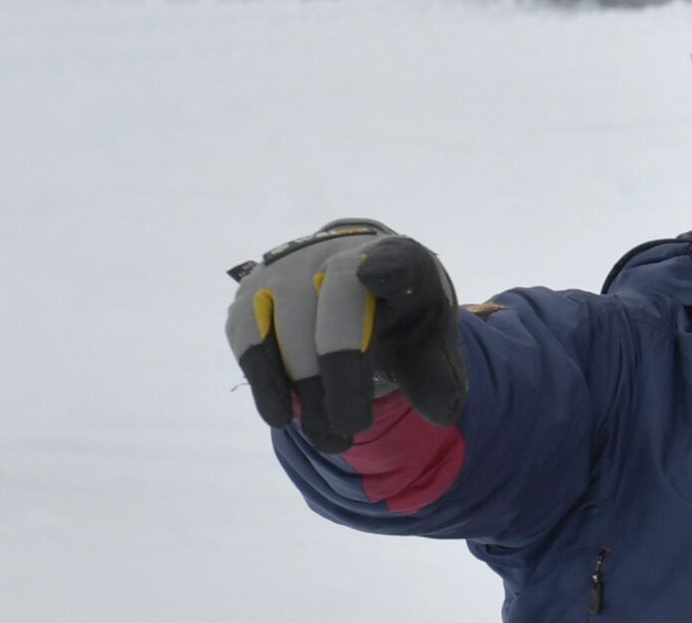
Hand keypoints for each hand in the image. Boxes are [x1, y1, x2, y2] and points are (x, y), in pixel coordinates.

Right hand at [223, 219, 466, 451]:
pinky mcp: (253, 291)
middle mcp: (340, 253)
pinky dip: (265, 378)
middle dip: (341, 376)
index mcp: (401, 259)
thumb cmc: (399, 315)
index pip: (397, 258)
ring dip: (305, 389)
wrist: (355, 280)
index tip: (378, 275)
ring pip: (290, 325)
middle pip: (336, 306)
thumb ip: (439, 374)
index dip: (387, 267)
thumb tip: (442, 416)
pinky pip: (249, 334)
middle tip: (352, 430)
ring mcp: (292, 268)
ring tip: (326, 437)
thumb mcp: (430, 339)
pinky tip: (281, 414)